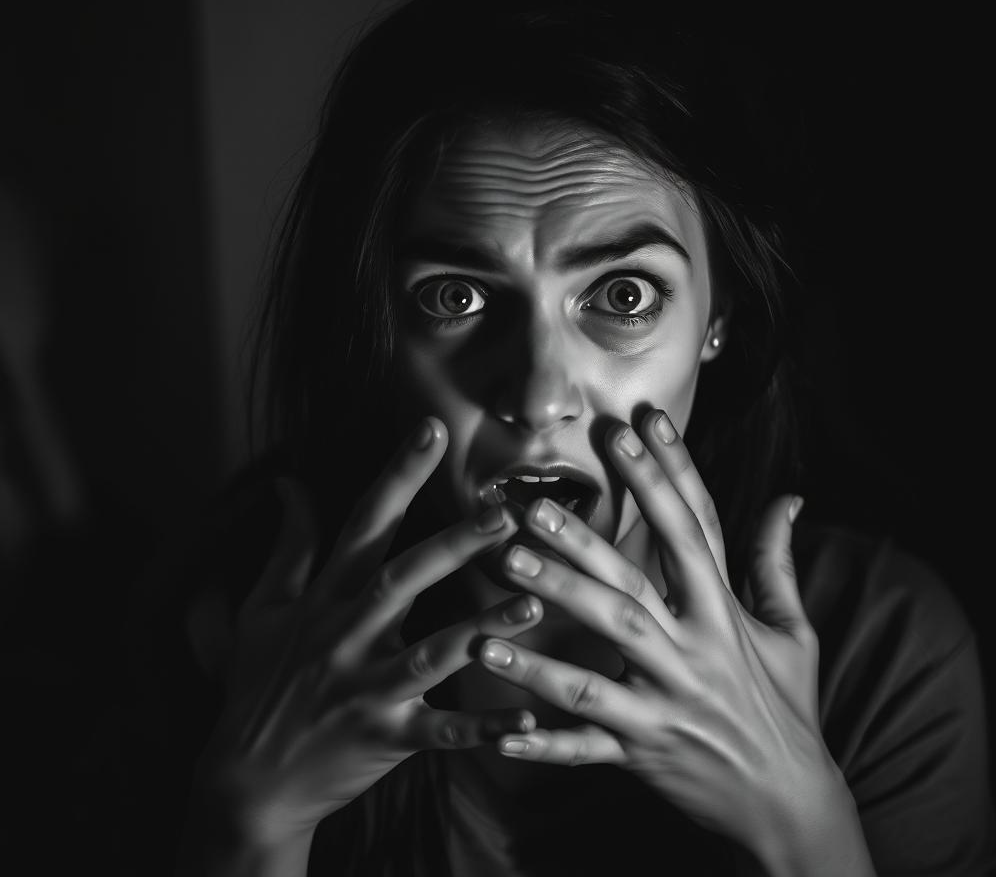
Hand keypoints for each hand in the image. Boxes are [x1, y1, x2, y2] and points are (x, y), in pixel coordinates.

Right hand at [190, 418, 541, 860]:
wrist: (245, 784)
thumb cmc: (255, 686)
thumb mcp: (261, 610)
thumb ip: (287, 545)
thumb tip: (289, 483)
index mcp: (324, 598)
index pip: (363, 522)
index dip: (398, 474)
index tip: (432, 429)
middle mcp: (347, 635)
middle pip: (405, 578)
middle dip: (454, 544)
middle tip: (504, 511)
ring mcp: (367, 689)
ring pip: (432, 654)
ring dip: (483, 630)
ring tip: (533, 605)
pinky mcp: (386, 738)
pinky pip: (441, 734)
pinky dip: (482, 729)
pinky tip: (527, 720)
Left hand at [477, 408, 867, 870]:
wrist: (792, 806)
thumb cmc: (788, 707)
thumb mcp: (793, 631)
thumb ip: (777, 563)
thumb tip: (790, 499)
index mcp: (724, 616)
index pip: (693, 531)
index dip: (665, 474)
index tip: (634, 425)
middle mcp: (692, 656)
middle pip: (630, 593)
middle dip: (581, 549)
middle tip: (532, 511)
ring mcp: (664, 708)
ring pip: (598, 666)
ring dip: (547, 632)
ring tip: (500, 592)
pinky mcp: (642, 754)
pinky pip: (586, 750)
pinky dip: (544, 744)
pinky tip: (499, 733)